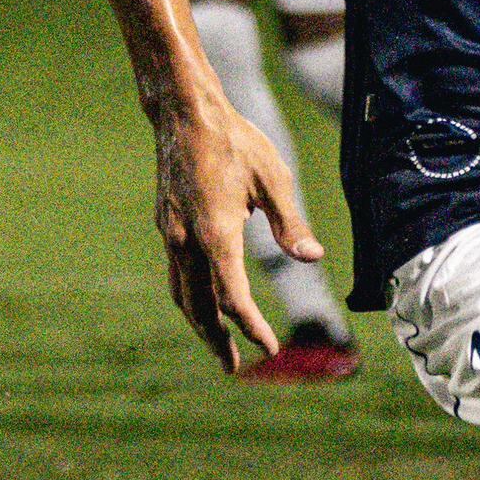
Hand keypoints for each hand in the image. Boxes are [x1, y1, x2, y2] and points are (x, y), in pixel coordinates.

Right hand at [151, 84, 319, 371]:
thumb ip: (291, 224)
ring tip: (217, 343)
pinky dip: (191, 297)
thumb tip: (313, 259)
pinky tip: (204, 301)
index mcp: (216, 233)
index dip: (251, 327)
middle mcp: (186, 240)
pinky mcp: (167, 225)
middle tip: (234, 367)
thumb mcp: (274, 178)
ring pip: (182, 293)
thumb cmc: (235, 141)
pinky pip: (177, 274)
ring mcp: (171, 234)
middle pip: (199, 306)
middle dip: (217, 340)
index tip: (269, 347)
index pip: (232, 298)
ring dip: (200, 323)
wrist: (184, 113)